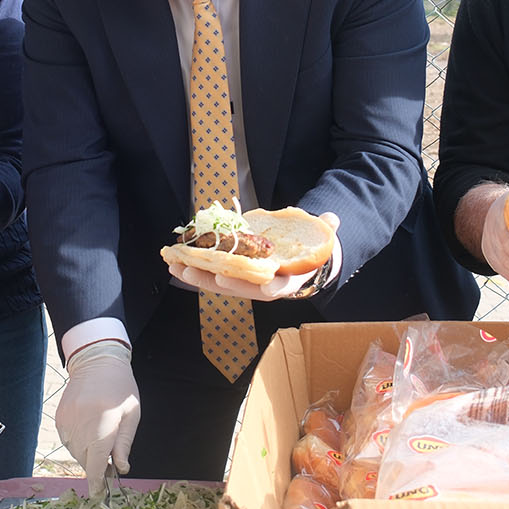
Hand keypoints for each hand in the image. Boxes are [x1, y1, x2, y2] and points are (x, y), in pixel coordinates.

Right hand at [55, 340, 139, 490]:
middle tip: (109, 463)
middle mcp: (82, 423)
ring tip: (99, 441)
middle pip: (85, 460)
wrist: (97, 361)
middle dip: (96, 466)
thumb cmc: (120, 388)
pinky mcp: (59, 417)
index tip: (100, 493)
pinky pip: (66, 440)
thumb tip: (121, 468)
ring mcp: (67, 420)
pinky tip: (87, 431)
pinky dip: (77, 443)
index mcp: (104, 423)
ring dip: (86, 455)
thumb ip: (124, 442)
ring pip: (74, 452)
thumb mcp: (131, 414)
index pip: (97, 461)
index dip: (98, 480)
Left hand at [167, 213, 341, 299]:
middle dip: (224, 282)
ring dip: (199, 277)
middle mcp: (264, 287)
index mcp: (288, 280)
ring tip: (178, 268)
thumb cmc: (306, 250)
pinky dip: (195, 269)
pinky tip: (176, 263)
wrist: (298, 264)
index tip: (264, 290)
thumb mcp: (319, 238)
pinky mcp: (232, 276)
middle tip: (210, 275)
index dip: (272, 288)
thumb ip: (326, 229)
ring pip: (221, 284)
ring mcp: (245, 283)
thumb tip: (332, 219)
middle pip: (242, 288)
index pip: (281, 287)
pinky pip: (210, 275)